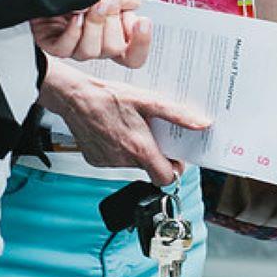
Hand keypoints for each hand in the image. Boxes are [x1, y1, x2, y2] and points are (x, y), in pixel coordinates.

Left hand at [29, 0, 150, 66]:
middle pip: (114, 49)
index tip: (142, 21)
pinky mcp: (53, 44)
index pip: (133, 55)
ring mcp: (74, 47)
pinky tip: (76, 15)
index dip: (142, 43)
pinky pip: (66, 49)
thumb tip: (133, 3)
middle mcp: (95, 44)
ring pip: (91, 51)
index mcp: (113, 34)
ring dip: (94, 24)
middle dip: (113, 20)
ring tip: (93, 2)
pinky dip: (73, 31)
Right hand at [40, 62, 208, 184]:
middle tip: (153, 131)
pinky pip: (114, 160)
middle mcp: (122, 160)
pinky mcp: (94, 160)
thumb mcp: (149, 101)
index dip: (174, 169)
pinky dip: (119, 149)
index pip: (166, 178)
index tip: (175, 156)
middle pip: (149, 167)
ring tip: (132, 127)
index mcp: (139, 149)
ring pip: (132, 163)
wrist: (74, 97)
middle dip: (155, 152)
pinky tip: (116, 131)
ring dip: (137, 149)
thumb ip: (178, 115)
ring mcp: (107, 162)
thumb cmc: (109, 97)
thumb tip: (202, 124)